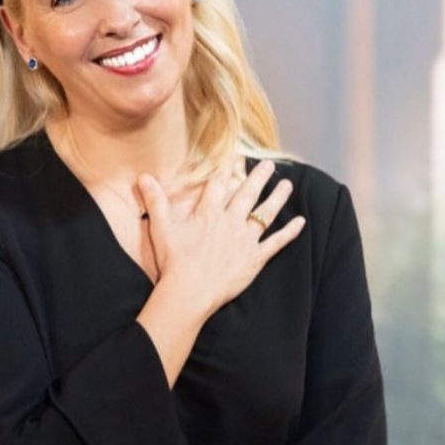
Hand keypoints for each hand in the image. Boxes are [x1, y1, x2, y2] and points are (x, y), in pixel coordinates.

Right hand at [137, 157, 306, 314]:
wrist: (190, 291)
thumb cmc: (174, 261)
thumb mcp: (161, 228)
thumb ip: (155, 201)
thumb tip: (143, 177)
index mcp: (209, 213)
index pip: (220, 183)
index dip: (228, 166)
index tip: (237, 153)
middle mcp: (230, 221)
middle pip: (247, 193)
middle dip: (259, 177)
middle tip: (269, 165)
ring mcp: (245, 240)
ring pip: (265, 213)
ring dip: (277, 198)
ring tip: (287, 185)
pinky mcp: (255, 258)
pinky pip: (276, 243)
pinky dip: (289, 233)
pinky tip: (301, 223)